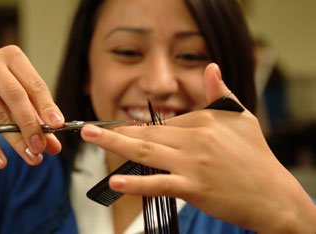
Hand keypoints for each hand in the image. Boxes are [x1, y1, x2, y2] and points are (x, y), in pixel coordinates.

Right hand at [0, 45, 63, 167]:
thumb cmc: (6, 87)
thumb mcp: (26, 96)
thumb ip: (40, 118)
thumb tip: (54, 147)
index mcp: (13, 57)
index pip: (34, 84)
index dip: (47, 106)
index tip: (58, 125)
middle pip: (15, 96)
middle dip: (30, 125)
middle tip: (41, 147)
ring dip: (16, 140)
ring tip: (31, 157)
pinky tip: (1, 161)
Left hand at [81, 64, 315, 232]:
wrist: (273, 195)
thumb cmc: (256, 156)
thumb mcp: (241, 116)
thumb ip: (220, 92)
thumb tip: (210, 67)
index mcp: (204, 120)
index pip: (165, 122)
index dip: (141, 129)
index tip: (122, 131)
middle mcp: (195, 138)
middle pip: (149, 133)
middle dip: (117, 131)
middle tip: (90, 129)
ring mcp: (193, 163)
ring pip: (148, 152)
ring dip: (116, 144)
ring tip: (92, 138)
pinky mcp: (193, 187)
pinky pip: (160, 183)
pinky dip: (137, 183)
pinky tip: (117, 181)